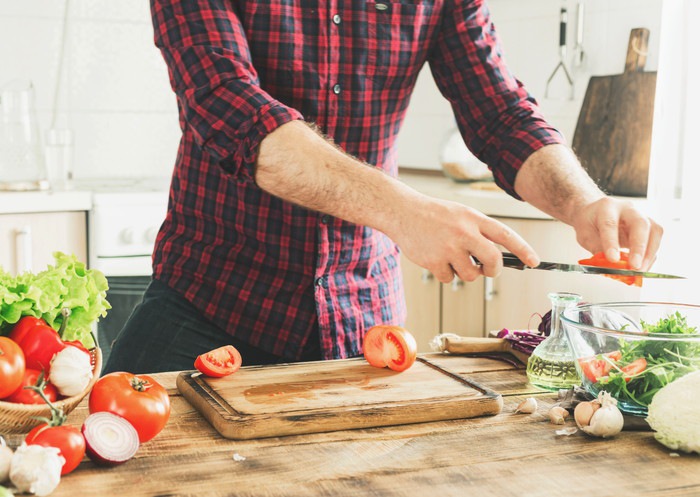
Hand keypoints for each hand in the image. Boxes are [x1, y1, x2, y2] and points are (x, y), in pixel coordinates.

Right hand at [390, 197, 539, 282]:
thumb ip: (478, 232)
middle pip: (492, 261)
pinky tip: (436, 258)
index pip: (506, 236)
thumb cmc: (434, 215)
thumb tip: (495, 258)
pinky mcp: (434, 262)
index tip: (534, 261)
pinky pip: (449, 278)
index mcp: (473, 218)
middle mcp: (464, 233)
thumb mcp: (461, 214)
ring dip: (465, 272)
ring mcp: (449, 248)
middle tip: (486, 269)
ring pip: (471, 275)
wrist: (403, 212)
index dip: (523, 250)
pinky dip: (445, 273)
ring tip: (452, 258)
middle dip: (492, 270)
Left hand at [571, 197, 662, 269]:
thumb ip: (596, 248)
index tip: (613, 259)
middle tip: (634, 266)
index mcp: (607, 207)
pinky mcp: (648, 227)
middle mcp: (627, 209)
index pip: (610, 224)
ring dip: (649, 254)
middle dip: (639, 247)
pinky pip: (655, 241)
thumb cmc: (590, 222)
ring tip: (639, 270)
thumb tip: (610, 265)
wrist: (595, 213)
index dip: (612, 243)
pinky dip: (649, 257)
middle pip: (640, 224)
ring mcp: (641, 216)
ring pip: (654, 232)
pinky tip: (642, 267)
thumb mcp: (584, 234)